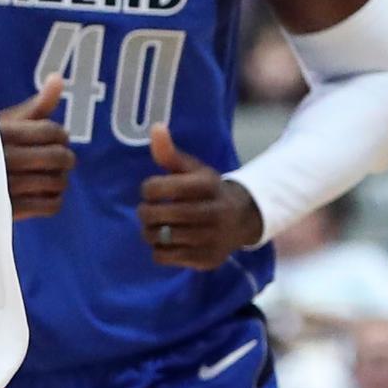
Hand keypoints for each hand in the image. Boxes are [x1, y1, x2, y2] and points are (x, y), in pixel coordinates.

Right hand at [0, 87, 72, 219]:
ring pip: (56, 182)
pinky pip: (49, 206)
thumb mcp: (5, 124)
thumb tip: (58, 78)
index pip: (48, 131)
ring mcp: (5, 186)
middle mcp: (2, 158)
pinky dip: (55, 200)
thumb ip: (36, 105)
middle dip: (66, 158)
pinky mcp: (8, 210)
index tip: (59, 139)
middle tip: (64, 159)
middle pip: (56, 157)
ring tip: (54, 177)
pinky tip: (46, 194)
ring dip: (61, 180)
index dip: (61, 135)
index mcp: (1, 133)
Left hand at [134, 122, 263, 270]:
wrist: (242, 219)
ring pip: (161, 238)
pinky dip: (159, 250)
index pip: (157, 188)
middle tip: (147, 212)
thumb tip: (156, 128)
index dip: (148, 189)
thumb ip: (170, 153)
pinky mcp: (206, 259)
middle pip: (158, 215)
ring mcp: (211, 238)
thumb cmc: (207, 191)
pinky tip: (167, 242)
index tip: (152, 190)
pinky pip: (166, 257)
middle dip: (145, 213)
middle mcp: (213, 212)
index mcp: (206, 184)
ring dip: (150, 232)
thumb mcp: (193, 169)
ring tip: (155, 227)